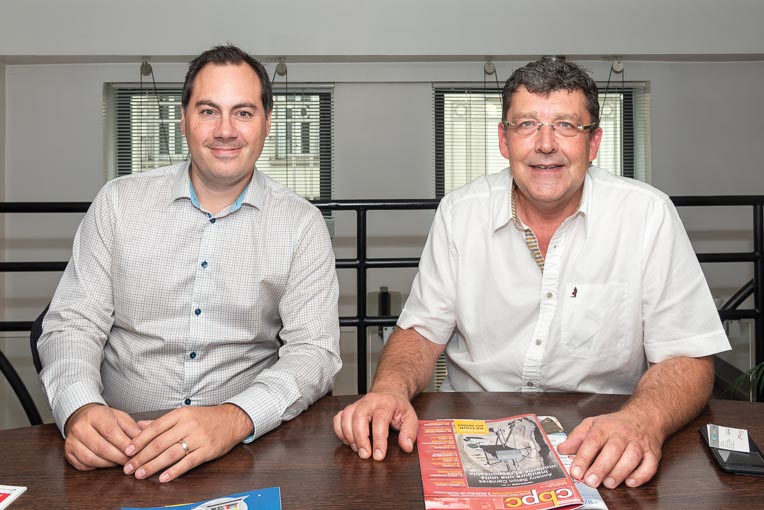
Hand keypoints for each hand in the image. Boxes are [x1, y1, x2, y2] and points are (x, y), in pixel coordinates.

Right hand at [64, 403, 141, 470]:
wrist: (82, 418)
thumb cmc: (104, 418)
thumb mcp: (120, 417)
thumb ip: (131, 428)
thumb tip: (143, 440)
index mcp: (94, 415)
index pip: (110, 431)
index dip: (123, 444)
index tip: (135, 451)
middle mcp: (79, 428)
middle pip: (101, 447)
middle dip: (119, 457)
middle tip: (131, 462)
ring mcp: (71, 442)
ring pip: (91, 459)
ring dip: (109, 464)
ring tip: (121, 463)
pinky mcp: (68, 454)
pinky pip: (84, 465)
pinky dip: (98, 467)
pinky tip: (108, 463)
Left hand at [123, 404, 252, 482]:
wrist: (232, 419)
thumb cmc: (206, 418)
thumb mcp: (184, 414)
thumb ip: (161, 422)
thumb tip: (139, 426)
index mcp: (180, 414)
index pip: (155, 428)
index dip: (139, 441)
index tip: (126, 451)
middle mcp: (188, 425)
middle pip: (160, 443)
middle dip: (141, 457)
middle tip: (129, 468)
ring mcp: (199, 438)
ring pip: (171, 453)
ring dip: (153, 466)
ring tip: (141, 474)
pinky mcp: (208, 450)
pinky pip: (188, 462)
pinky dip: (174, 471)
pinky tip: (164, 477)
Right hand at [333, 391, 417, 460]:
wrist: (388, 393)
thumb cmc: (398, 408)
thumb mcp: (411, 418)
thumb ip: (410, 433)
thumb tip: (406, 447)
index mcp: (385, 402)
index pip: (380, 420)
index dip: (378, 439)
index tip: (379, 455)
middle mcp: (369, 401)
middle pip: (359, 417)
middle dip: (360, 438)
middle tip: (365, 455)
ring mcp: (357, 404)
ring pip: (346, 417)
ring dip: (349, 436)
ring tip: (358, 450)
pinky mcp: (349, 409)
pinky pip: (338, 418)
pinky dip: (340, 431)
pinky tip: (348, 441)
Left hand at [557, 410, 662, 488]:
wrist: (643, 417)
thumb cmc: (614, 424)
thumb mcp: (591, 424)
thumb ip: (576, 437)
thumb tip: (562, 449)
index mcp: (605, 426)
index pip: (593, 440)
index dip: (584, 457)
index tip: (576, 471)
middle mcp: (622, 434)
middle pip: (613, 449)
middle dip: (601, 467)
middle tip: (591, 481)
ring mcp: (639, 443)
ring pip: (632, 457)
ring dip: (620, 471)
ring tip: (608, 483)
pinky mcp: (652, 453)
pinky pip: (650, 465)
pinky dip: (642, 475)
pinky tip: (630, 482)